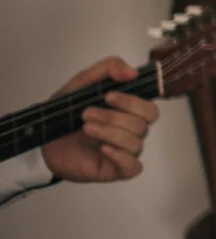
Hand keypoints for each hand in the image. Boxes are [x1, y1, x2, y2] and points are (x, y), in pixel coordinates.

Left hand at [39, 59, 157, 183]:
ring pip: (136, 143)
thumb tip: (133, 72)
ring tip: (86, 128)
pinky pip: (132, 166)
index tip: (108, 97)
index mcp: (128, 112)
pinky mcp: (115, 170)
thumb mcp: (82, 84)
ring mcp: (124, 151)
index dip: (132, 102)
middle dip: (115, 117)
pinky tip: (103, 149)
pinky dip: (120, 155)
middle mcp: (131, 132)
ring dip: (110, 132)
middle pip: (143, 124)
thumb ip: (108, 68)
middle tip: (87, 114)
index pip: (149, 109)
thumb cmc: (65, 115)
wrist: (43, 143)